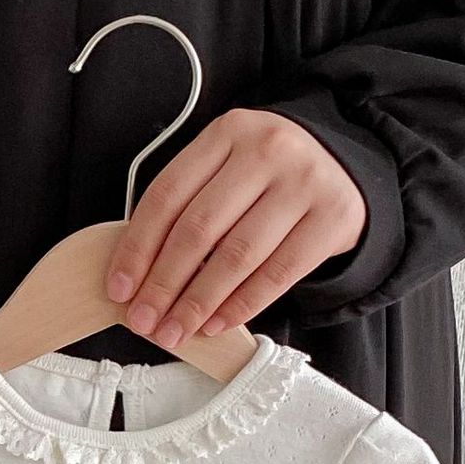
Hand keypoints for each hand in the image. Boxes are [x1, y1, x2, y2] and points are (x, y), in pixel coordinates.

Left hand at [105, 109, 366, 345]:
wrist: (345, 165)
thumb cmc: (268, 175)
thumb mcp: (225, 168)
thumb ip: (186, 205)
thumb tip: (138, 275)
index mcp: (227, 132)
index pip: (167, 196)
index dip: (137, 249)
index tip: (120, 289)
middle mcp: (268, 150)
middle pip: (199, 229)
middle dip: (164, 284)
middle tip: (144, 321)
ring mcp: (304, 182)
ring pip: (237, 255)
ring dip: (198, 303)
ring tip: (175, 331)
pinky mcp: (333, 217)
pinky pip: (277, 273)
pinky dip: (241, 305)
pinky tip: (215, 323)